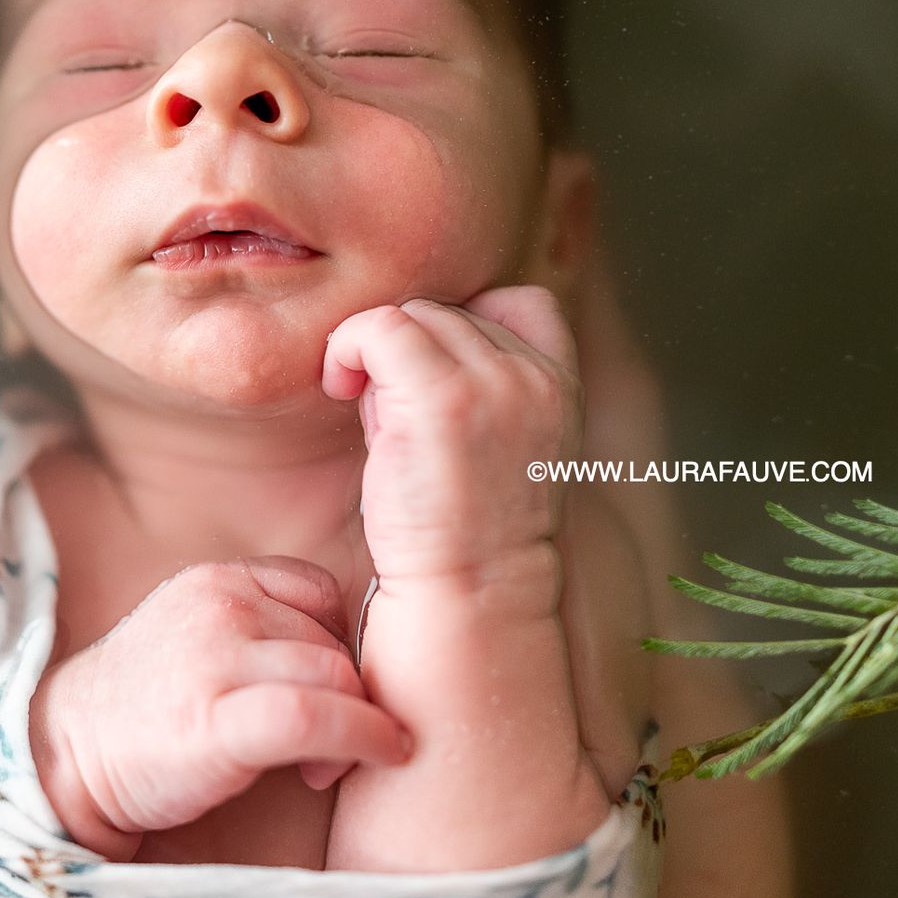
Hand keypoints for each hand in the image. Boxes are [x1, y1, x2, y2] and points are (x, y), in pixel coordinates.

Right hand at [29, 555, 414, 859]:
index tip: (334, 691)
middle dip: (350, 692)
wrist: (65, 760)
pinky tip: (381, 754)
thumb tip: (349, 655)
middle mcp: (219, 606)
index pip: (318, 591)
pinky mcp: (214, 719)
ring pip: (334, 672)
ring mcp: (214, 658)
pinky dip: (365, 736)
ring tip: (331, 763)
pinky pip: (317, 716)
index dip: (342, 643)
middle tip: (339, 743)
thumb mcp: (198, 636)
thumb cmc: (145, 710)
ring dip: (358, 721)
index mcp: (217, 581)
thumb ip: (260, 625)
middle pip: (331, 638)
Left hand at [321, 285, 581, 596]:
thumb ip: (471, 380)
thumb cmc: (462, 530)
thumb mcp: (495, 443)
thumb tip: (402, 330)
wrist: (470, 594)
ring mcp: (493, 382)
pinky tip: (338, 388)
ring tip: (374, 416)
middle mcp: (535, 376)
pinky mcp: (442, 396)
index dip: (465, 326)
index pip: (521, 303)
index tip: (428, 379)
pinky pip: (379, 326)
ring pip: (412, 315)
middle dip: (410, 355)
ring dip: (377, 356)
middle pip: (449, 311)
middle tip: (394, 419)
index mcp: (560, 386)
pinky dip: (346, 346)